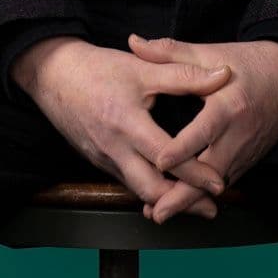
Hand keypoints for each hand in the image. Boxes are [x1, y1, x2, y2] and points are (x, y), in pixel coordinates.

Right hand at [11, 35, 233, 218]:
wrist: (53, 75)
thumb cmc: (99, 69)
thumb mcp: (143, 69)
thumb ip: (185, 75)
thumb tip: (223, 75)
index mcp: (126, 123)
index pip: (165, 157)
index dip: (193, 173)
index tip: (218, 184)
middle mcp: (114, 148)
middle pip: (150, 190)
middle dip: (182, 202)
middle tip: (211, 208)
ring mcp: (103, 159)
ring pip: (137, 191)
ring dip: (166, 201)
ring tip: (195, 205)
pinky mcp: (98, 162)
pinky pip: (126, 182)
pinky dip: (148, 190)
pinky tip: (165, 190)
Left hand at [126, 35, 277, 223]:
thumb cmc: (250, 62)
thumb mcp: (211, 52)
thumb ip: (170, 52)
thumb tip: (134, 43)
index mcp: (228, 105)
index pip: (203, 131)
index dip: (181, 148)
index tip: (159, 161)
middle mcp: (239, 133)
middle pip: (210, 172)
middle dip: (183, 194)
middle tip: (155, 211)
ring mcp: (246, 150)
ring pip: (217, 183)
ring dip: (190, 201)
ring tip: (159, 213)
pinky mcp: (250, 159)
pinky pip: (225, 180)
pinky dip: (204, 194)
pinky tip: (183, 203)